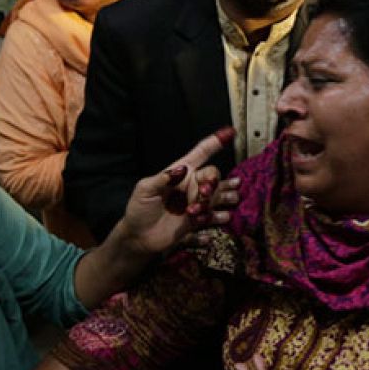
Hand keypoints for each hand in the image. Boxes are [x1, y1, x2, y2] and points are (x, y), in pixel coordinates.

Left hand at [116, 128, 241, 256]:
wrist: (139, 236)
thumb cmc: (139, 209)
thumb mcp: (144, 190)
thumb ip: (161, 178)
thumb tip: (180, 170)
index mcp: (180, 173)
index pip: (200, 154)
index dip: (214, 143)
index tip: (229, 133)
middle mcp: (192, 185)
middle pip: (213, 175)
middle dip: (213, 182)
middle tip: (204, 193)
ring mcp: (197, 202)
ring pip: (219, 194)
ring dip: (219, 198)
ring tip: (203, 209)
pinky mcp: (199, 219)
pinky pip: (216, 215)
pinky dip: (216, 216)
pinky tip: (208, 219)